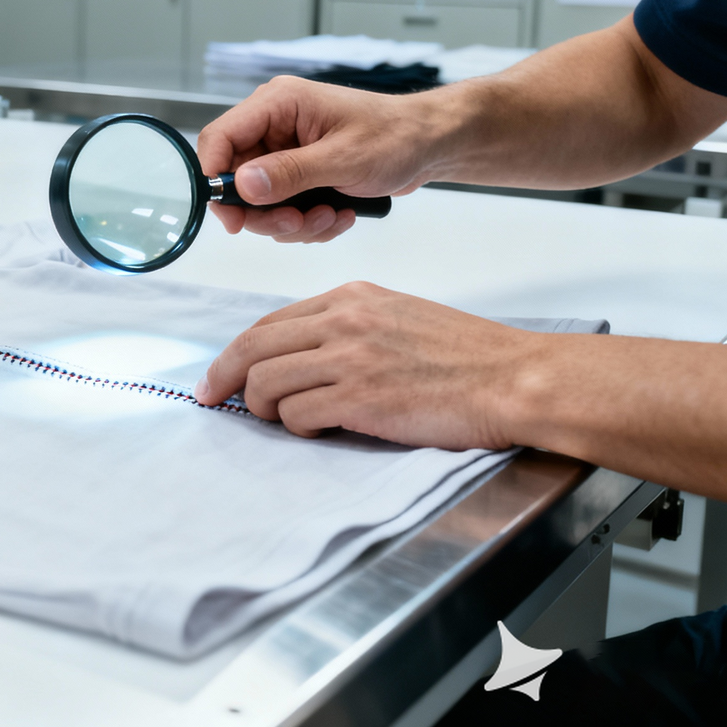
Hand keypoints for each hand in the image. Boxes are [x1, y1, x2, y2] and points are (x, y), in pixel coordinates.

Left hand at [194, 282, 539, 450]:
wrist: (513, 378)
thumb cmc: (465, 357)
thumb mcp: (397, 317)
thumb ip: (347, 327)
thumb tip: (298, 355)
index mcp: (351, 297)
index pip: (270, 322)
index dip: (236, 352)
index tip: (220, 374)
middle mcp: (343, 320)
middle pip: (253, 347)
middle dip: (224, 378)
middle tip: (214, 400)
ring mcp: (349, 357)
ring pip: (266, 383)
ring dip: (264, 409)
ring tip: (284, 420)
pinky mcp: (358, 397)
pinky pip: (296, 415)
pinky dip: (298, 427)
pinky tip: (321, 428)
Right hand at [198, 75, 447, 243]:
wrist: (428, 145)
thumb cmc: (395, 137)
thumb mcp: (343, 158)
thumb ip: (290, 173)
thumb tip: (243, 185)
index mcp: (278, 104)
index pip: (219, 138)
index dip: (215, 178)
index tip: (232, 216)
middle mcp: (274, 125)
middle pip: (236, 179)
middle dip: (267, 212)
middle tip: (297, 224)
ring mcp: (285, 150)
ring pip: (259, 201)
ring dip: (292, 222)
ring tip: (331, 216)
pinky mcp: (297, 172)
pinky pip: (282, 208)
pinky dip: (307, 221)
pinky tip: (338, 213)